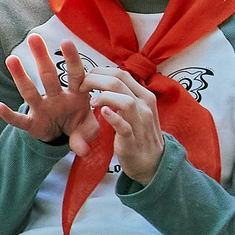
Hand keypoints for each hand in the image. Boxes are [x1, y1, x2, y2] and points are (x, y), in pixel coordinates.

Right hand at [0, 36, 91, 144]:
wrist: (67, 137)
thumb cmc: (80, 125)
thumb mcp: (89, 130)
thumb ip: (86, 137)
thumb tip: (83, 151)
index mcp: (76, 95)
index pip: (76, 75)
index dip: (72, 60)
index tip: (67, 42)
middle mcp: (57, 98)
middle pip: (49, 76)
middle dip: (42, 58)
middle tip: (34, 37)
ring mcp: (43, 109)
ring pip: (30, 91)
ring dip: (21, 77)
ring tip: (11, 59)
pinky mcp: (32, 123)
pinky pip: (20, 119)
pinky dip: (10, 115)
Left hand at [82, 66, 163, 182]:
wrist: (153, 161)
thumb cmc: (140, 133)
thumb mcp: (138, 109)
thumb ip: (125, 95)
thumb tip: (106, 79)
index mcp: (145, 96)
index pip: (120, 73)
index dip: (98, 72)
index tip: (86, 81)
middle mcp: (145, 106)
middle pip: (118, 81)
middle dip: (93, 80)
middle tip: (81, 88)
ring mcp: (141, 122)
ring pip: (125, 100)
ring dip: (102, 97)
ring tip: (91, 103)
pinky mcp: (132, 139)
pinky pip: (123, 126)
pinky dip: (112, 117)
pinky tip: (102, 113)